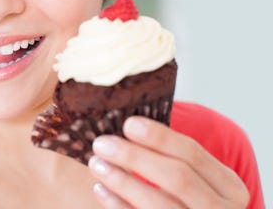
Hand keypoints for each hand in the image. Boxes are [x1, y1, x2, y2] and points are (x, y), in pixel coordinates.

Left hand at [88, 116, 249, 207]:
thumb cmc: (188, 197)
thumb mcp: (196, 177)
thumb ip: (170, 155)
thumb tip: (127, 124)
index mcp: (228, 186)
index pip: (193, 153)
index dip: (159, 137)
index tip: (128, 124)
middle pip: (178, 178)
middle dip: (136, 157)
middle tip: (101, 143)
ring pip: (159, 204)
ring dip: (123, 181)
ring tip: (96, 164)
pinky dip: (118, 205)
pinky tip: (101, 188)